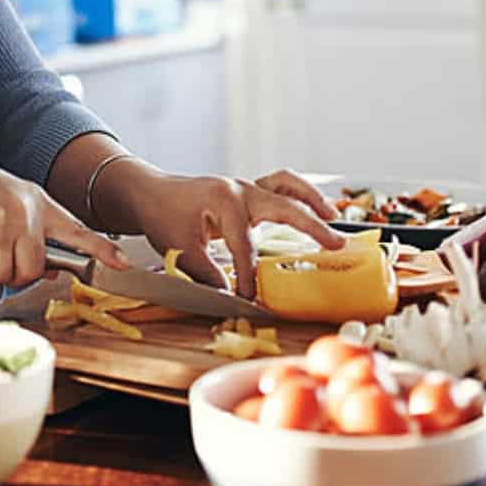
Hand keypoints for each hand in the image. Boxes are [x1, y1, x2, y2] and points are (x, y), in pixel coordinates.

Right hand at [0, 149, 132, 286]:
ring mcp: (3, 224)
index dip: (101, 250)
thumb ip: (29, 230)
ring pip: (6, 274)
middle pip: (34, 268)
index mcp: (35, 200)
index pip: (76, 229)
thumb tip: (51, 269)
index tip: (123, 264)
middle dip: (11, 271)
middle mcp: (25, 212)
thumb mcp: (5, 200)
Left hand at [108, 165, 344, 298]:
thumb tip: (230, 297)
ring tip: (334, 218)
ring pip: (286, 186)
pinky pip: (279, 186)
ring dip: (312, 200)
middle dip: (311, 227)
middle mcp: (240, 189)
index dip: (249, 276)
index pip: (244, 246)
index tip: (250, 299)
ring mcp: (245, 186)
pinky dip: (299, 194)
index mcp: (223, 200)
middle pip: (283, 207)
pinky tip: (315, 209)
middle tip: (336, 246)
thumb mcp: (178, 248)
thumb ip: (206, 273)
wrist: (149, 192)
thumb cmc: (161, 215)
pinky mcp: (247, 191)